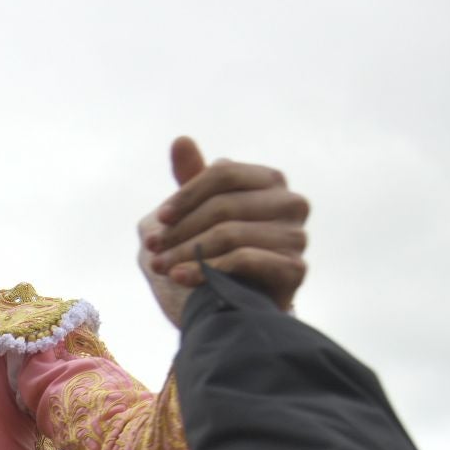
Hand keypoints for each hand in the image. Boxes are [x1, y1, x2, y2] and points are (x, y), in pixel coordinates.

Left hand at [139, 137, 308, 321]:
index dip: (187, 195)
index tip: (160, 220)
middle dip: (181, 230)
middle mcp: (291, 203)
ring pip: (230, 233)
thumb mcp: (198, 214)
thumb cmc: (215, 254)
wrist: (235, 309)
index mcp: (269, 180)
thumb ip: (192, 179)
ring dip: (186, 253)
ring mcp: (297, 235)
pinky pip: (245, 259)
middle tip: (153, 250)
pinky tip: (182, 278)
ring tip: (163, 267)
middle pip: (224, 205)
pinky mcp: (296, 268)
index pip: (223, 173)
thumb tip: (180, 140)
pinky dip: (206, 269)